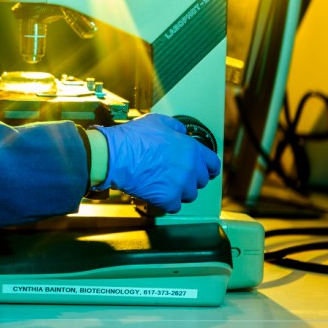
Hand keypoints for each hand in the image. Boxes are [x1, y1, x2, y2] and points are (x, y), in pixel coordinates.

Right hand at [92, 113, 220, 213]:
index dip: (209, 168)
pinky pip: (174, 206)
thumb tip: (182, 132)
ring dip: (179, 191)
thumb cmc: (133, 137)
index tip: (206, 171)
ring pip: (189, 195)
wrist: (114, 156)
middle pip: (201, 181)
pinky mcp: (167, 199)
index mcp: (191, 149)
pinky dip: (166, 201)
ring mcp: (180, 186)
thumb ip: (175, 127)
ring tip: (163, 183)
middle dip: (190, 178)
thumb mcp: (157, 121)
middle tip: (175, 174)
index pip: (213, 164)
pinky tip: (156, 192)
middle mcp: (190, 168)